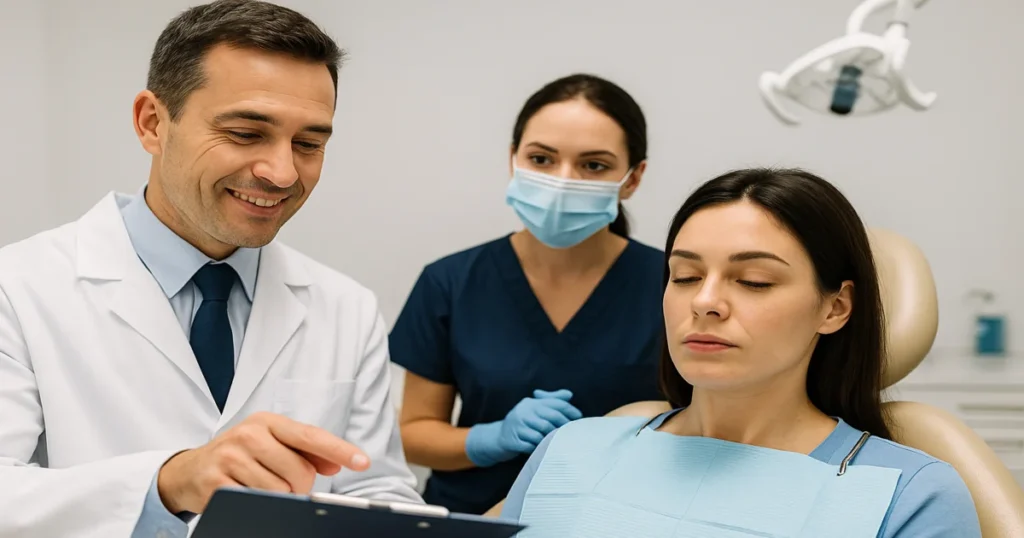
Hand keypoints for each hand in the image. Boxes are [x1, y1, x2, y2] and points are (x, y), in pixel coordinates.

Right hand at [157, 411, 369, 513]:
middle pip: (299, 471)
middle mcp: (248, 434)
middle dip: (300, 486)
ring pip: (280, 491)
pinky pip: (256, 502)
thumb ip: (305, 452)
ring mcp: (230, 458)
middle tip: (285, 483)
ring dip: (279, 497)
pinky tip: (246, 493)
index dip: (339, 449)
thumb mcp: (271, 444)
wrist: (190, 470)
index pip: (311, 435)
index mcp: (267, 421)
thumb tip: (335, 463)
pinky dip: (259, 504)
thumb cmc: (240, 454)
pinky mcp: (216, 483)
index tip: (362, 461)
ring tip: (261, 487)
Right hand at [465, 389, 582, 467]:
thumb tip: (569, 394)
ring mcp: (516, 427)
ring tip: (557, 442)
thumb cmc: (522, 424)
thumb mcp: (534, 409)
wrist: (497, 439)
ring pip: (542, 433)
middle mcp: (522, 412)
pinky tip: (542, 449)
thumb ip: (551, 401)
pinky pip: (532, 446)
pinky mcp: (512, 441)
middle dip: (562, 426)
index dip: (569, 410)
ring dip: (550, 439)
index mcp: (530, 403)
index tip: (578, 418)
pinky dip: (538, 448)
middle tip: (571, 433)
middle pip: (550, 418)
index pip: (554, 403)